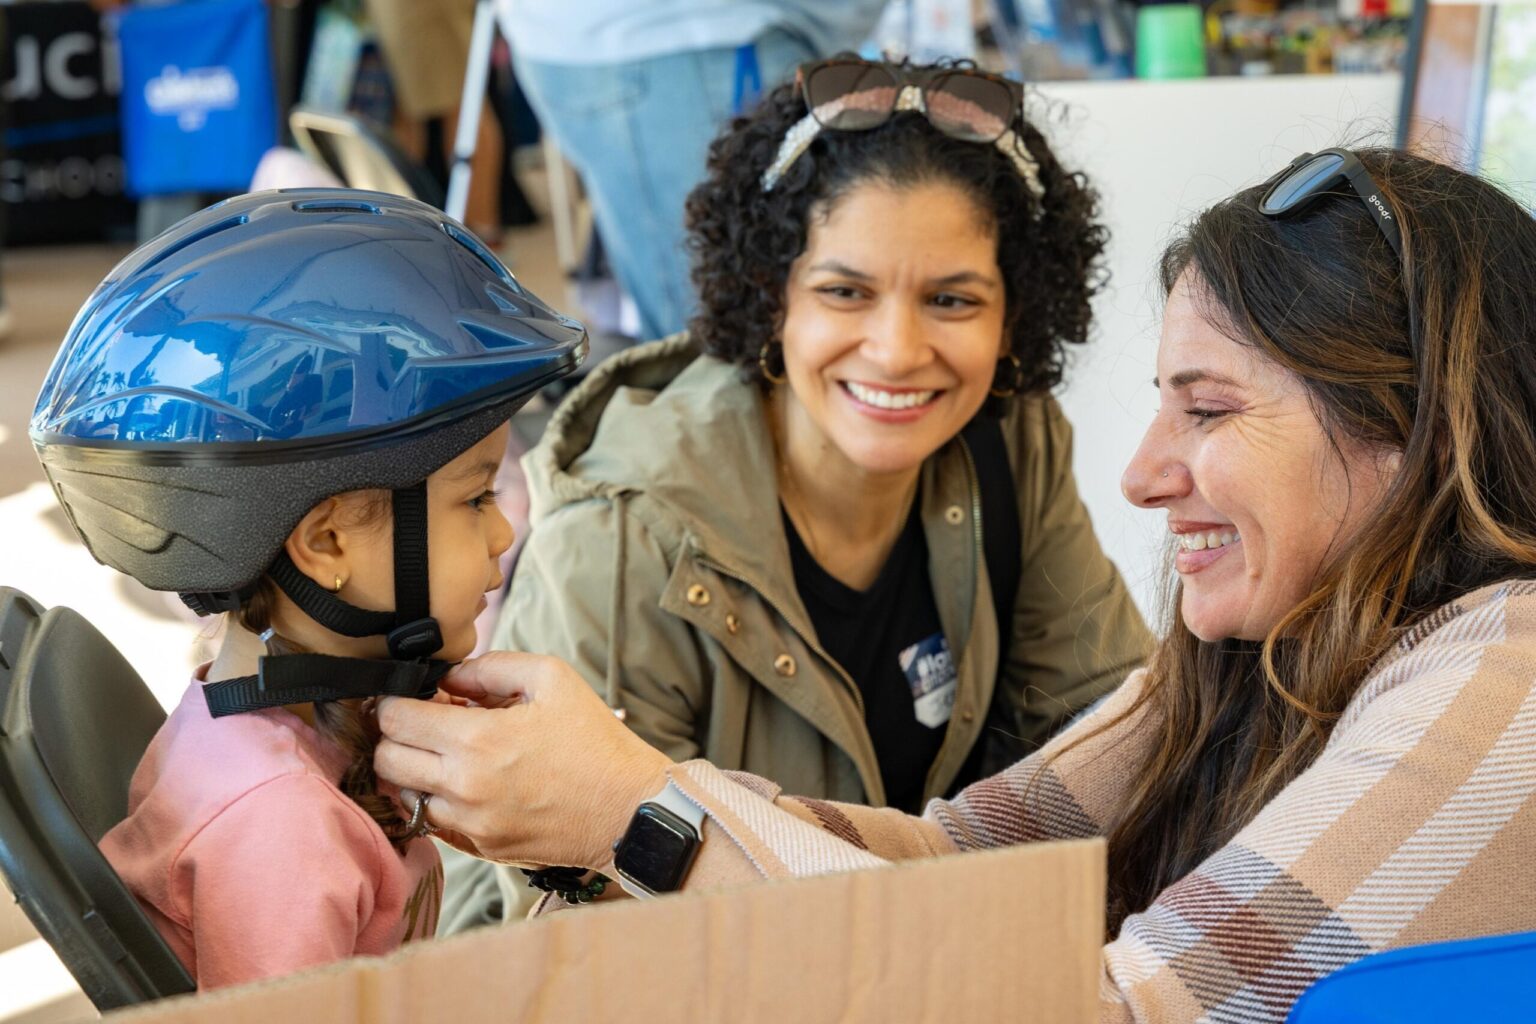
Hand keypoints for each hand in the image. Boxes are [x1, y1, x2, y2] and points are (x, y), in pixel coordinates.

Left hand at [374, 652, 671, 869]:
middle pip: (385, 760)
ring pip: (402, 795)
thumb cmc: (595, 741)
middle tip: (425, 723)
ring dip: (413, 770)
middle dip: (395, 735)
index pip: (394, 719)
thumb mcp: (552, 678)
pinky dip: (437, 801)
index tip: (413, 695)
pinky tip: (467, 783)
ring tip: (447, 754)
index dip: (395, 700)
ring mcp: (469, 825)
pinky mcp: (481, 849)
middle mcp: (463, 788)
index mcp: (476, 740)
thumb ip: (491, 667)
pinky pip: (433, 823)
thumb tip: (450, 677)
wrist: (629, 811)